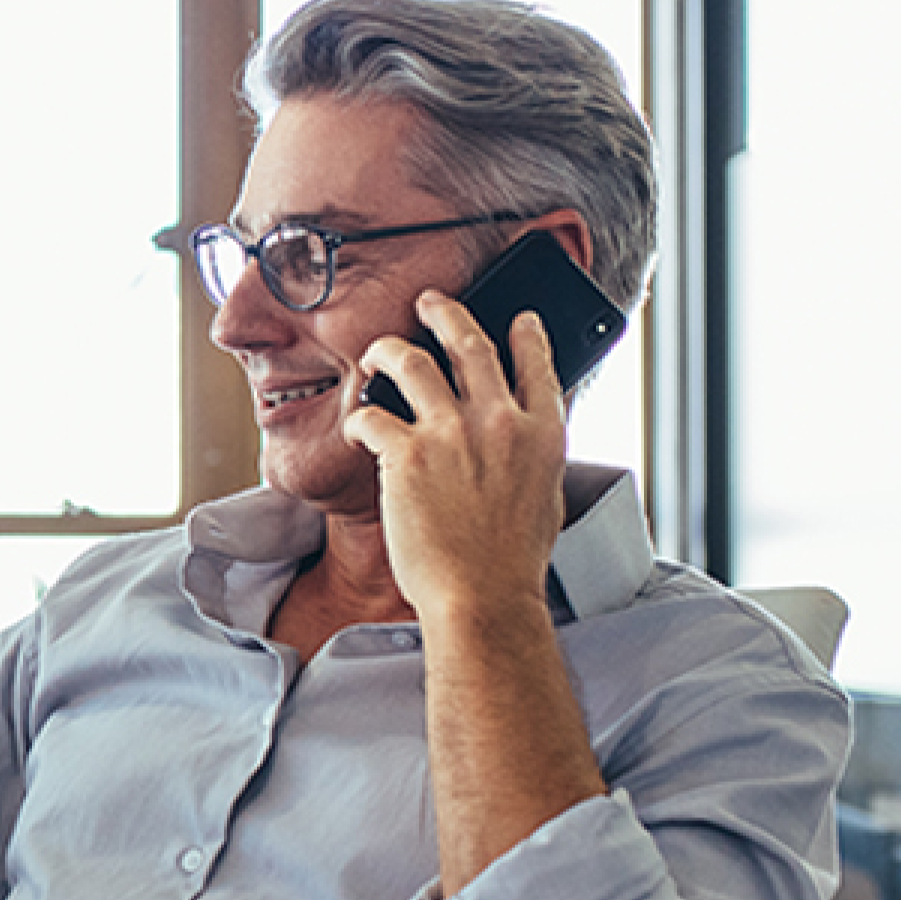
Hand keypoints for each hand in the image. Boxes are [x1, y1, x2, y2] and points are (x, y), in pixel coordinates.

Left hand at [341, 291, 568, 617]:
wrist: (481, 598)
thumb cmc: (511, 562)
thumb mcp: (544, 498)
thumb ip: (533, 457)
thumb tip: (523, 438)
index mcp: (542, 433)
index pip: (538, 364)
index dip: (526, 334)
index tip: (517, 318)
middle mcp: (499, 421)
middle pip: (470, 344)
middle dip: (446, 313)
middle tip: (429, 301)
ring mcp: (451, 433)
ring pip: (412, 362)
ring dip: (388, 350)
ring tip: (378, 352)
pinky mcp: (406, 454)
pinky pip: (372, 415)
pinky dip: (359, 419)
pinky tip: (355, 430)